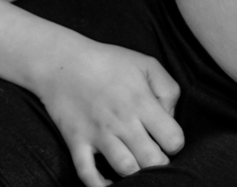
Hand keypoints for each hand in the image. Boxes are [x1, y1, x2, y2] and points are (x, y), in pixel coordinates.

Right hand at [35, 38, 183, 186]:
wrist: (62, 62)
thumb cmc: (108, 62)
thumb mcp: (146, 64)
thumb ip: (168, 89)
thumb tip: (170, 117)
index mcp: (142, 102)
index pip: (173, 139)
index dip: (174, 143)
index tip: (167, 139)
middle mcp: (122, 121)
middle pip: (152, 160)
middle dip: (159, 163)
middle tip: (153, 156)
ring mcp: (98, 134)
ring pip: (126, 169)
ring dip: (135, 173)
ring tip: (136, 164)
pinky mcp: (77, 142)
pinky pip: (88, 174)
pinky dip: (100, 185)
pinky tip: (111, 182)